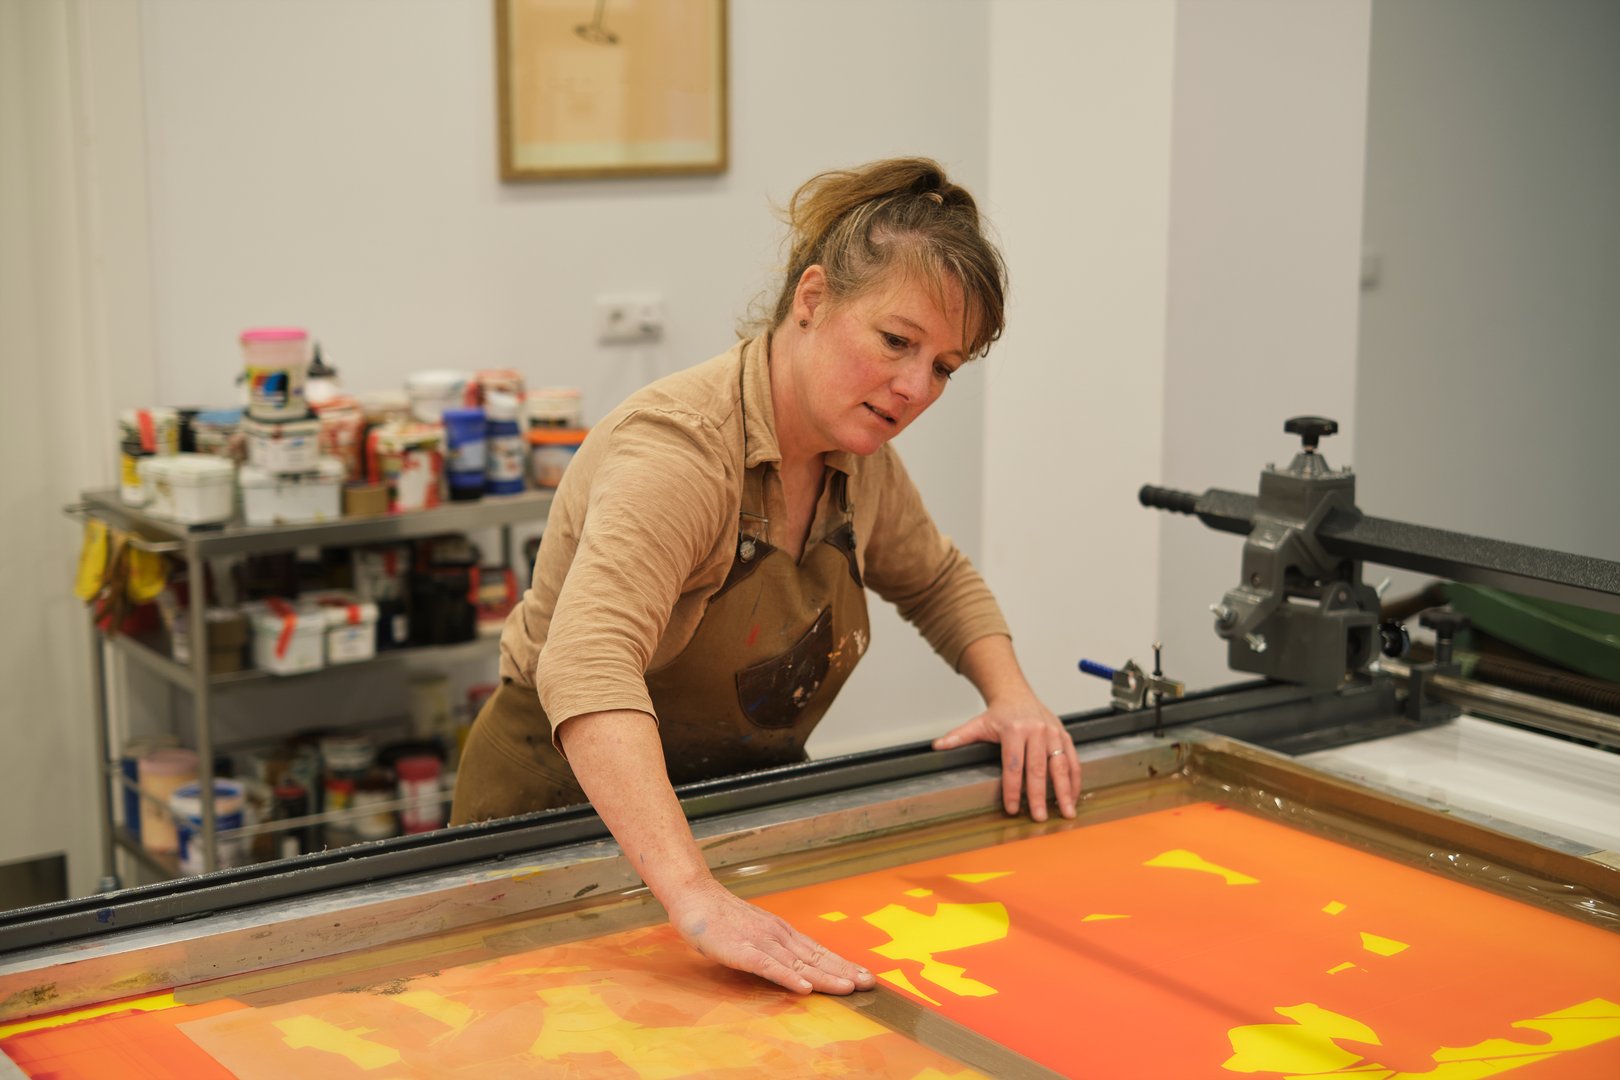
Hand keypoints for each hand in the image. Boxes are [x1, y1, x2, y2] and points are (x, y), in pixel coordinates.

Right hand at [665, 876, 876, 995]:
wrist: (695, 896)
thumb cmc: (722, 916)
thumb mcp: (755, 930)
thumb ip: (774, 947)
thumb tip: (795, 963)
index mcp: (782, 932)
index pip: (818, 951)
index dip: (842, 964)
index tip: (864, 975)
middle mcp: (778, 936)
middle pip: (816, 957)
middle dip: (844, 971)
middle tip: (870, 983)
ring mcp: (761, 942)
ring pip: (799, 963)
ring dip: (825, 976)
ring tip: (848, 988)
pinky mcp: (742, 951)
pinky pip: (769, 967)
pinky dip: (788, 978)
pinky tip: (804, 988)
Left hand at [933, 694, 1079, 820]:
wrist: (1016, 694)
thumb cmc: (998, 714)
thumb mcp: (977, 724)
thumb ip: (958, 737)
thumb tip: (937, 747)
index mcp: (1014, 729)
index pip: (1013, 765)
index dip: (1013, 789)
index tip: (1013, 809)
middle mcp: (1036, 730)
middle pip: (1038, 768)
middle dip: (1040, 795)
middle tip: (1040, 818)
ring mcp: (1053, 733)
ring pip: (1061, 765)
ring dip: (1065, 791)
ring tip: (1066, 813)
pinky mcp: (1064, 736)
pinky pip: (1073, 760)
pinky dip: (1074, 780)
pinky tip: (1073, 797)